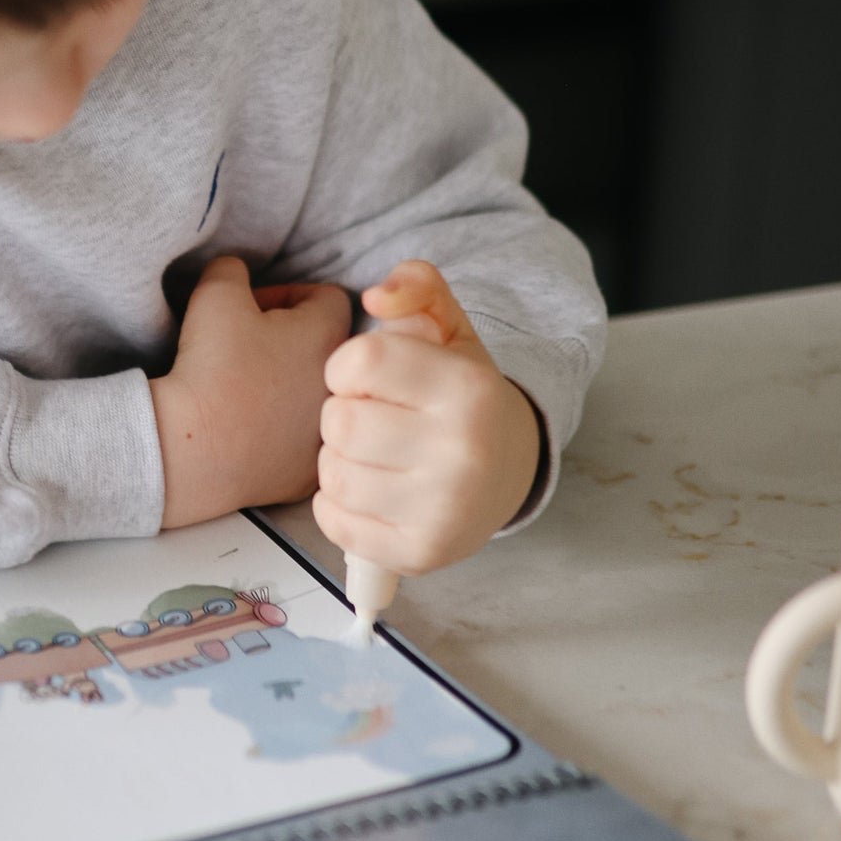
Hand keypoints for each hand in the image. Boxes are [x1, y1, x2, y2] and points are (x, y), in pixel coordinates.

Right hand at [150, 255, 352, 528]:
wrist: (192, 448)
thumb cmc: (209, 366)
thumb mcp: (214, 294)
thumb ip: (232, 269)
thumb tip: (237, 272)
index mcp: (330, 335)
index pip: (329, 297)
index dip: (289, 294)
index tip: (254, 309)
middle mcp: (343, 386)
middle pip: (327, 348)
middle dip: (293, 340)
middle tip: (250, 345)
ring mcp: (329, 435)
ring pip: (317, 397)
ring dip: (290, 386)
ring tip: (248, 389)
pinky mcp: (309, 475)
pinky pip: (301, 443)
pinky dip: (280, 433)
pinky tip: (248, 430)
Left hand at [313, 260, 542, 575]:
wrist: (508, 470)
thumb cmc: (459, 394)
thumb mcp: (448, 327)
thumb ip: (416, 286)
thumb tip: (377, 295)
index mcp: (468, 389)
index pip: (359, 362)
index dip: (346, 366)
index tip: (366, 377)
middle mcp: (463, 452)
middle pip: (340, 422)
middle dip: (343, 415)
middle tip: (372, 419)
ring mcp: (444, 510)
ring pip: (332, 473)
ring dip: (339, 459)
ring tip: (373, 454)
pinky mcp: (421, 553)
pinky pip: (333, 520)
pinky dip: (337, 503)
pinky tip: (371, 489)